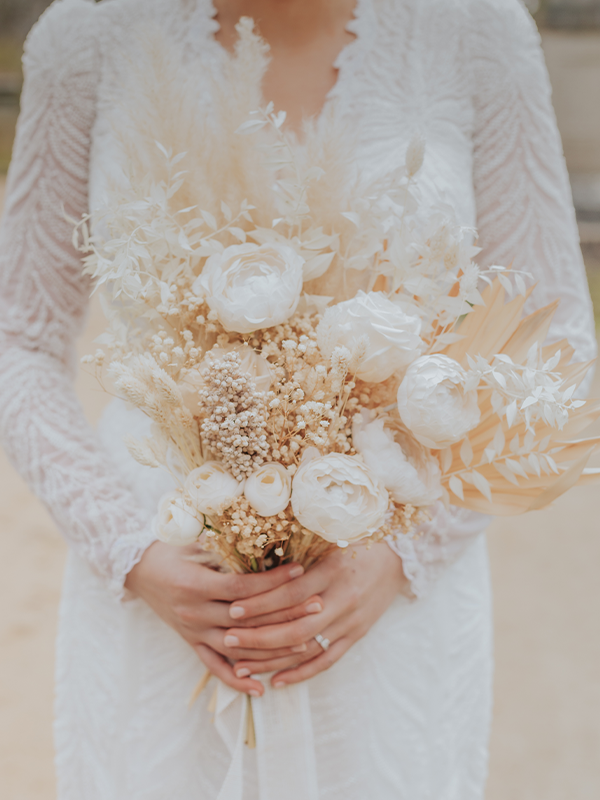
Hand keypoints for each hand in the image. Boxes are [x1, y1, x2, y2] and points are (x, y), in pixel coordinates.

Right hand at [125, 542, 322, 696]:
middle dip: (284, 614)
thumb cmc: (170, 549)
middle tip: (317, 605)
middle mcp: (194, 613)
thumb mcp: (193, 541)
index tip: (301, 572)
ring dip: (272, 649)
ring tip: (306, 643)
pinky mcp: (192, 643)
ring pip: (237, 649)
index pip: (242, 588)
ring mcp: (193, 632)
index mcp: (195, 585)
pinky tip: (261, 689)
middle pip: (246, 620)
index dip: (273, 583)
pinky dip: (236, 681)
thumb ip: (224, 546)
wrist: (137, 570)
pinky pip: (215, 667)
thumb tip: (265, 537)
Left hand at [222, 542, 409, 687]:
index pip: (292, 593)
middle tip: (227, 639)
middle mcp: (343, 599)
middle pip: (296, 627)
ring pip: (307, 649)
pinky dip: (301, 673)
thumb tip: (255, 561)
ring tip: (240, 666)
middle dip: (259, 637)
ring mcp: (352, 621)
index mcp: (333, 571)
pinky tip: (276, 681)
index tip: (233, 609)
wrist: (398, 556)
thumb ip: (299, 552)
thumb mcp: (330, 539)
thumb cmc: (357, 542)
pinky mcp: (357, 635)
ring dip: (272, 660)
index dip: (262, 603)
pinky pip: (327, 660)